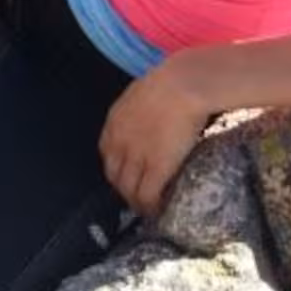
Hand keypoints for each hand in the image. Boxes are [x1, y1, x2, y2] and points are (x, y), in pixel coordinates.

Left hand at [98, 57, 210, 218]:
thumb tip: (153, 115)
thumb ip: (140, 109)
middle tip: (140, 196)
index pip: (107, 154)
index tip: (130, 174)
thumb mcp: (144, 92)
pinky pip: (147, 196)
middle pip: (114, 177)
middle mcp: (119, 142)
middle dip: (125, 189)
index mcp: (114, 122)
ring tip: (150, 208)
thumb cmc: (171, 81)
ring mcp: (136, 157)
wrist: (182, 85)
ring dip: (138, 202)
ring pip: (129, 191)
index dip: (118, 168)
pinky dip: (151, 207)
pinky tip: (160, 209)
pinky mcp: (155, 168)